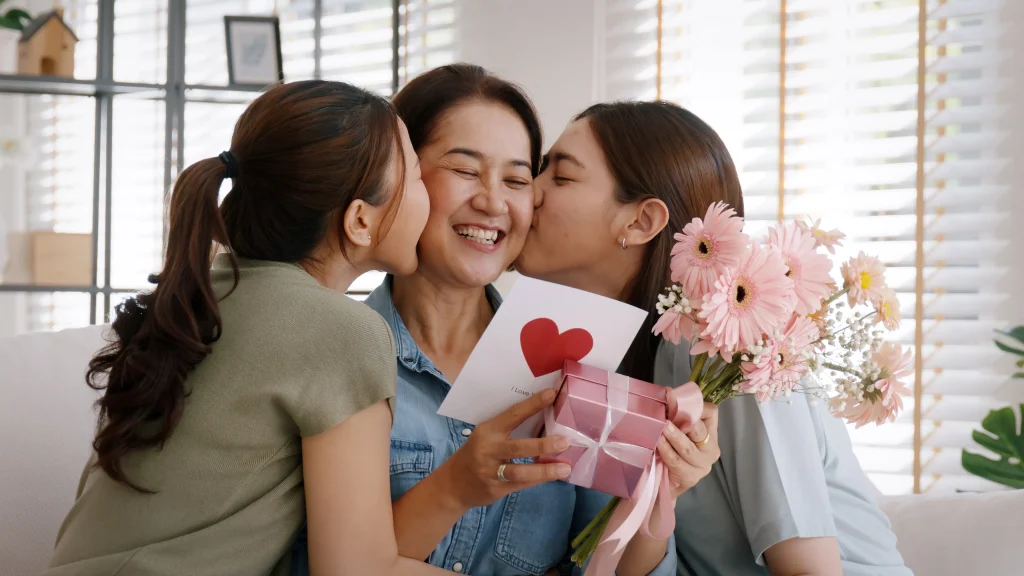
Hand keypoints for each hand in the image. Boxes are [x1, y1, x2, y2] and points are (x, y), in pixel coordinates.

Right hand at [436, 388, 572, 510]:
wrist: (453, 484)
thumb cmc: (476, 453)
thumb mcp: (486, 436)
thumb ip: (508, 430)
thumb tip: (543, 419)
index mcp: (488, 431)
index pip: (513, 414)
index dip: (533, 404)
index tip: (552, 394)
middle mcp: (488, 450)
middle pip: (518, 447)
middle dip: (543, 445)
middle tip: (565, 441)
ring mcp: (491, 472)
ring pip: (521, 471)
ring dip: (545, 470)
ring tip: (565, 468)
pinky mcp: (496, 489)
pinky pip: (522, 484)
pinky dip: (539, 479)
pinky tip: (554, 476)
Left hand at [657, 402, 719, 498]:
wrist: (665, 482)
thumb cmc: (671, 450)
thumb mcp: (674, 430)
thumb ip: (673, 414)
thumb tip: (665, 391)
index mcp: (709, 431)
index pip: (711, 413)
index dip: (695, 405)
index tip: (674, 399)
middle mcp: (710, 447)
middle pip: (701, 431)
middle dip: (684, 421)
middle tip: (668, 413)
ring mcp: (703, 464)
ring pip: (688, 448)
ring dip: (674, 436)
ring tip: (661, 427)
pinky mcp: (691, 477)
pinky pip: (678, 462)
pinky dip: (667, 451)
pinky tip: (658, 443)